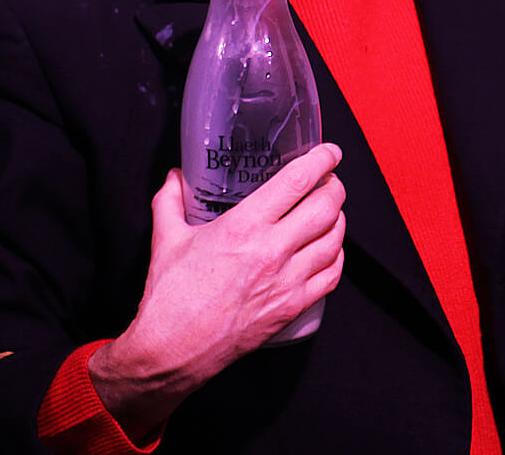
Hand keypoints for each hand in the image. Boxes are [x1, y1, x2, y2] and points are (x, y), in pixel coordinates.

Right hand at [89, 143, 345, 440]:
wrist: (169, 353)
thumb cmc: (168, 297)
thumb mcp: (165, 240)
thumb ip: (169, 201)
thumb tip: (174, 175)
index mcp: (244, 227)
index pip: (298, 181)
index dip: (322, 160)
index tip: (329, 152)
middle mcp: (272, 250)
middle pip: (327, 206)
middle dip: (335, 187)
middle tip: (330, 181)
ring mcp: (286, 281)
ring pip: (335, 239)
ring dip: (339, 219)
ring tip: (331, 211)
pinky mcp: (292, 307)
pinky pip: (332, 275)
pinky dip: (337, 256)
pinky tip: (330, 249)